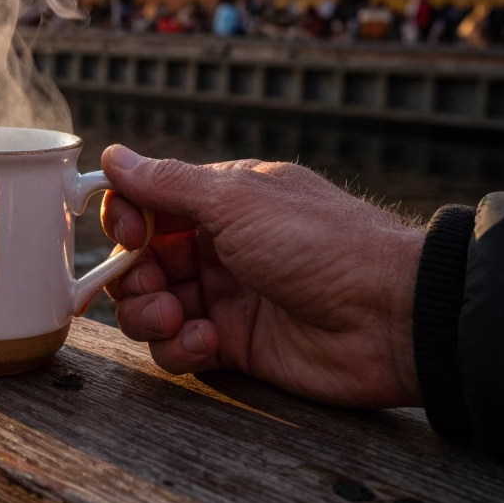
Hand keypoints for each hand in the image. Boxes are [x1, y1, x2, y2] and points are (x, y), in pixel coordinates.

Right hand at [100, 146, 424, 408]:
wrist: (390, 317)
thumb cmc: (320, 244)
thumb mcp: (237, 201)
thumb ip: (168, 184)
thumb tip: (113, 155)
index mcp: (219, 202)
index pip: (145, 205)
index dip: (127, 221)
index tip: (134, 237)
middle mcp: (215, 247)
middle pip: (138, 261)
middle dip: (131, 277)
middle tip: (154, 288)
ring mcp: (222, 297)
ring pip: (149, 306)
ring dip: (147, 315)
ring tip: (177, 320)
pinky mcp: (231, 345)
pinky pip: (177, 347)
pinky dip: (179, 347)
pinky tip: (208, 343)